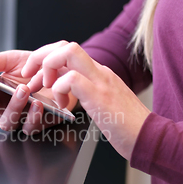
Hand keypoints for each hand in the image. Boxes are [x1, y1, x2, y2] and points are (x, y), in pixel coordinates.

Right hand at [0, 50, 77, 133]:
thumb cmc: (37, 69)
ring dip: (13, 106)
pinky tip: (37, 103)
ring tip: (23, 89)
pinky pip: (30, 128)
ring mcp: (21, 116)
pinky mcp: (39, 123)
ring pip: (8, 122)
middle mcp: (6, 106)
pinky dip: (33, 117)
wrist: (64, 72)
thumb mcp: (13, 60)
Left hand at [21, 40, 150, 159]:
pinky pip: (72, 79)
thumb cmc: (126, 126)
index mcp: (98, 73)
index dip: (46, 58)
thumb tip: (66, 91)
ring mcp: (100, 81)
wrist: (151, 138)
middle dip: (41, 57)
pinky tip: (62, 105)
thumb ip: (88, 92)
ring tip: (47, 88)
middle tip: (31, 77)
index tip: (36, 76)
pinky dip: (59, 89)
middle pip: (65, 44)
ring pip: (68, 53)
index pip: (68, 49)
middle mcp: (99, 72)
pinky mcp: (100, 96)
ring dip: (48, 67)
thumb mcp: (104, 102)